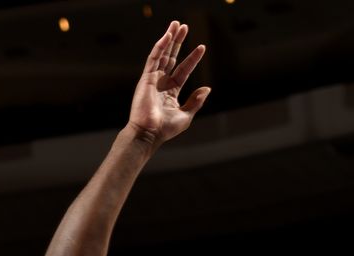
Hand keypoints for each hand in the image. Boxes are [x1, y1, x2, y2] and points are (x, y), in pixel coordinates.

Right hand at [128, 21, 210, 150]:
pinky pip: (153, 59)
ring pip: (162, 55)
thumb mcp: (186, 115)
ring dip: (169, 39)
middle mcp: (161, 83)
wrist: (149, 133)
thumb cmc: (165, 129)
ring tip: (176, 25)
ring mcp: (153, 79)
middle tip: (184, 27)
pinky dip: (160, 46)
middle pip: (171, 58)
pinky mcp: (146, 78)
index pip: (183, 70)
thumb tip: (207, 88)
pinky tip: (167, 35)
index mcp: (171, 92)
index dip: (192, 59)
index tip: (202, 47)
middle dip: (178, 42)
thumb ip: (195, 101)